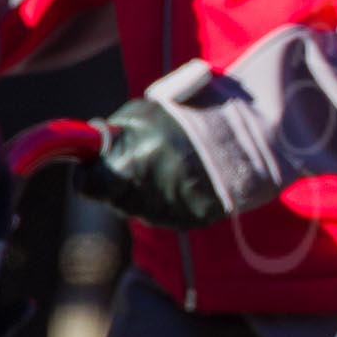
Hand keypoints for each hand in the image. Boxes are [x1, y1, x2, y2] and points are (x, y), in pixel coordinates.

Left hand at [75, 98, 226, 228]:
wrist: (248, 138)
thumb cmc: (189, 118)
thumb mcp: (143, 114)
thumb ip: (111, 135)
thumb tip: (91, 151)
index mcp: (128, 165)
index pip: (87, 186)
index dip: (90, 173)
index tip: (96, 163)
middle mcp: (144, 196)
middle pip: (114, 199)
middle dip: (121, 180)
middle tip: (143, 157)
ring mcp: (168, 213)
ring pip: (139, 208)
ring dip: (146, 190)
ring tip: (172, 164)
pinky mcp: (190, 222)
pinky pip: (166, 213)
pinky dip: (171, 198)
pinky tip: (186, 178)